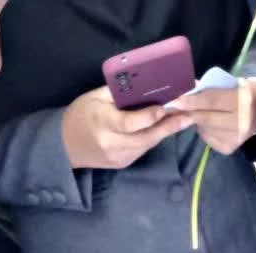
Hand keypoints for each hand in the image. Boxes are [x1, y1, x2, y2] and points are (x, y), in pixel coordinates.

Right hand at [61, 87, 192, 169]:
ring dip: (165, 132)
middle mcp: (111, 143)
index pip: (129, 123)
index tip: (164, 109)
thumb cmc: (81, 114)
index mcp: (102, 122)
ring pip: (147, 144)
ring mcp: (118, 157)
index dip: (148, 117)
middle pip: (145, 137)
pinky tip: (163, 128)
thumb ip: (118, 92)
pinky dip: (154, 138)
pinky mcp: (123, 163)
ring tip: (183, 120)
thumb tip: (144, 85)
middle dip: (168, 127)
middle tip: (189, 116)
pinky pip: (143, 149)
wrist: (66, 145)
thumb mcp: (95, 96)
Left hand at [175, 80, 255, 155]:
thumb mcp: (230, 84)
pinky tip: (210, 124)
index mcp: (243, 100)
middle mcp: (241, 122)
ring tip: (198, 113)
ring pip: (205, 129)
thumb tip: (187, 91)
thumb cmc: (241, 92)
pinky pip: (208, 139)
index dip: (192, 101)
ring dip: (197, 121)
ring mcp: (237, 138)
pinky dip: (204, 130)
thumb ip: (210, 89)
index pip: (212, 101)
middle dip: (188, 112)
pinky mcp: (231, 148)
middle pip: (206, 118)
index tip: (175, 100)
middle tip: (173, 107)